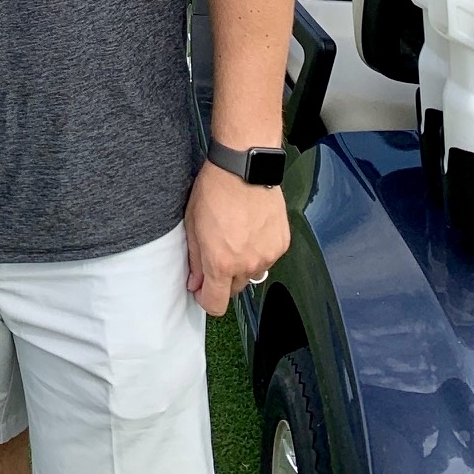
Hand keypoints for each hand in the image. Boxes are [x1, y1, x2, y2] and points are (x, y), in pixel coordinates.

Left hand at [184, 161, 289, 316]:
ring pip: (252, 273)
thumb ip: (195, 260)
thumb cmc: (215, 190)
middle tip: (218, 250)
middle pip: (234, 289)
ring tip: (237, 234)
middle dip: (224, 277)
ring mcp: (267, 256)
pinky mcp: (281, 245)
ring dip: (243, 262)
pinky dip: (259, 249)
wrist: (244, 168)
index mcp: (220, 263)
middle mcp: (246, 265)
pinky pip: (268, 257)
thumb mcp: (193, 224)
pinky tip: (252, 228)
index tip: (203, 290)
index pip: (216, 305)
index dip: (207, 300)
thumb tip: (196, 284)